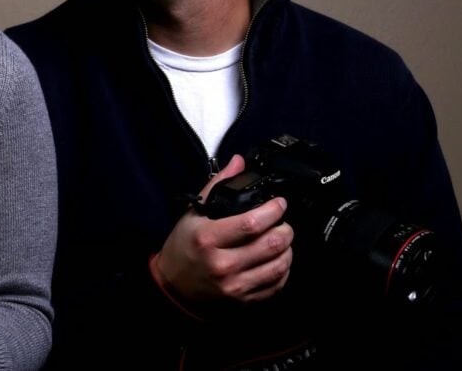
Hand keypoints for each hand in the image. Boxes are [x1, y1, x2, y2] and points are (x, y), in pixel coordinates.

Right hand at [152, 154, 293, 307]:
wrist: (173, 286)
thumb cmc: (184, 247)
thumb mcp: (194, 213)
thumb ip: (217, 185)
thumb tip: (238, 162)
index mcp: (208, 238)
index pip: (252, 223)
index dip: (273, 210)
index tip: (279, 204)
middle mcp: (222, 264)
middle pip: (271, 244)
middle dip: (285, 228)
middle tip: (283, 222)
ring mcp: (234, 285)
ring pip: (278, 265)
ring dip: (287, 249)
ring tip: (282, 239)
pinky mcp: (242, 300)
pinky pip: (275, 285)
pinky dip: (283, 270)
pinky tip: (277, 260)